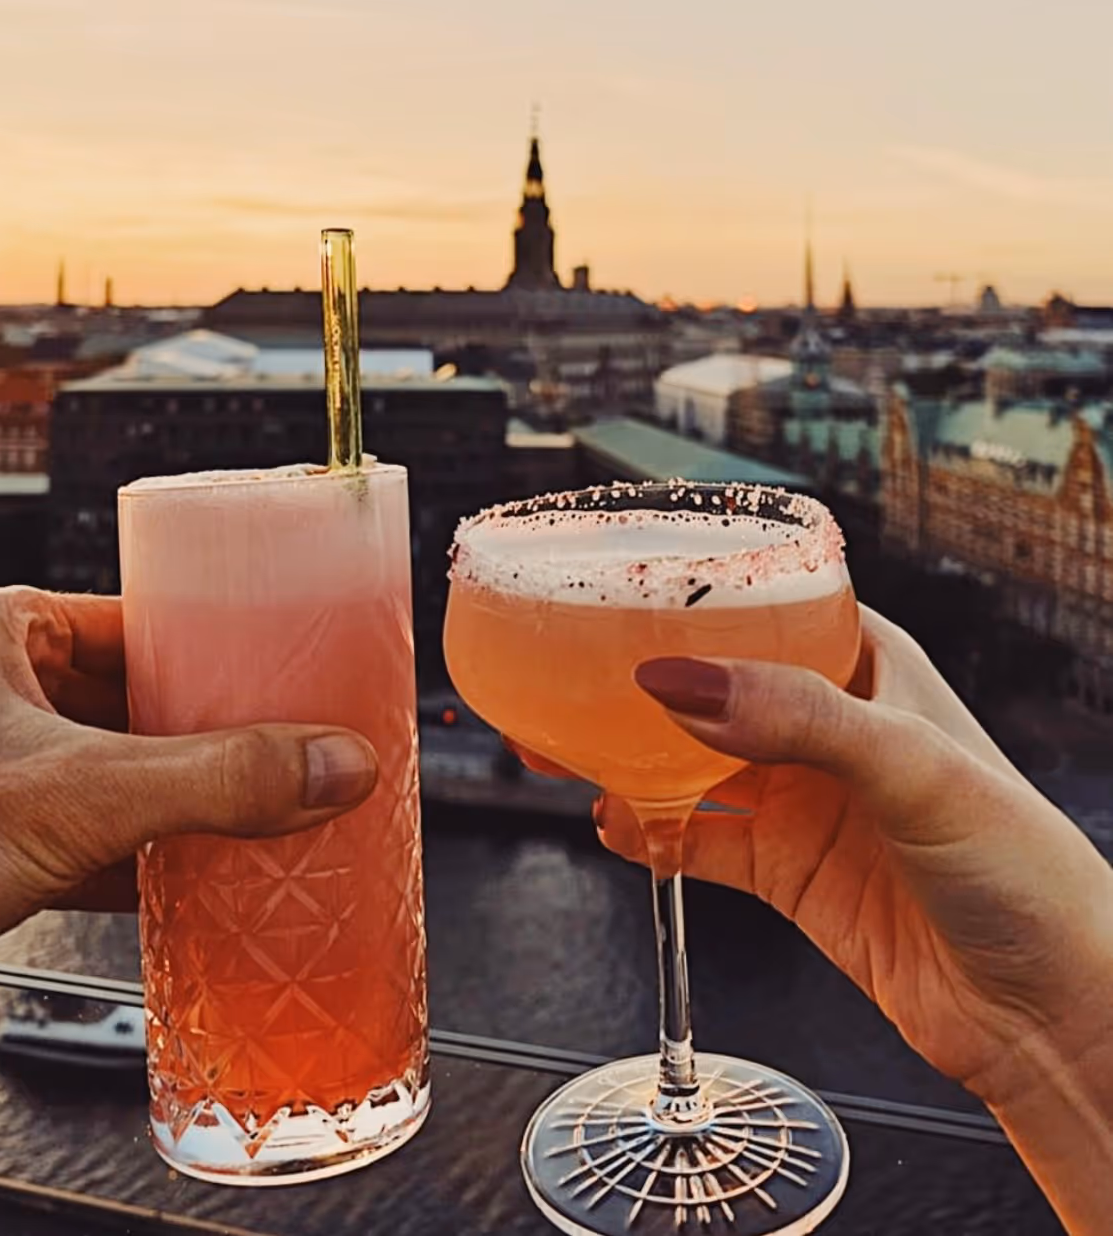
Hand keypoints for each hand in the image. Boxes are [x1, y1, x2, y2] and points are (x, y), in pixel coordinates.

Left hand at [0, 586, 376, 1076]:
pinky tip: (197, 881)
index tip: (284, 667)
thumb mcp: (76, 791)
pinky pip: (89, 844)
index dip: (218, 644)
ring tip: (264, 814)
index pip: (139, 618)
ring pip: (116, 778)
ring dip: (184, 804)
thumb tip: (325, 762)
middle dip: (212, 735)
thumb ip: (214, 778)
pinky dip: (144, 863)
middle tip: (289, 749)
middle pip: (137, 703)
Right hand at [615, 607, 1112, 1235]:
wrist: (1046, 1012)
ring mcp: (804, 800)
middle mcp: (827, 726)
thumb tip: (677, 680)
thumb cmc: (1025, 868)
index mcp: (867, 666)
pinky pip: (699, 840)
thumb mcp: (908, 765)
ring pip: (691, 764)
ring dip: (626, 758)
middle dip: (635, 685)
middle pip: (709, 688)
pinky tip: (613, 824)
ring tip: (560, 750)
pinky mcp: (789, 871)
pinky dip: (650, 832)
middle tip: (560, 677)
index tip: (612, 595)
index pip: (764, 606)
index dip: (690, 600)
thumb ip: (793, 717)